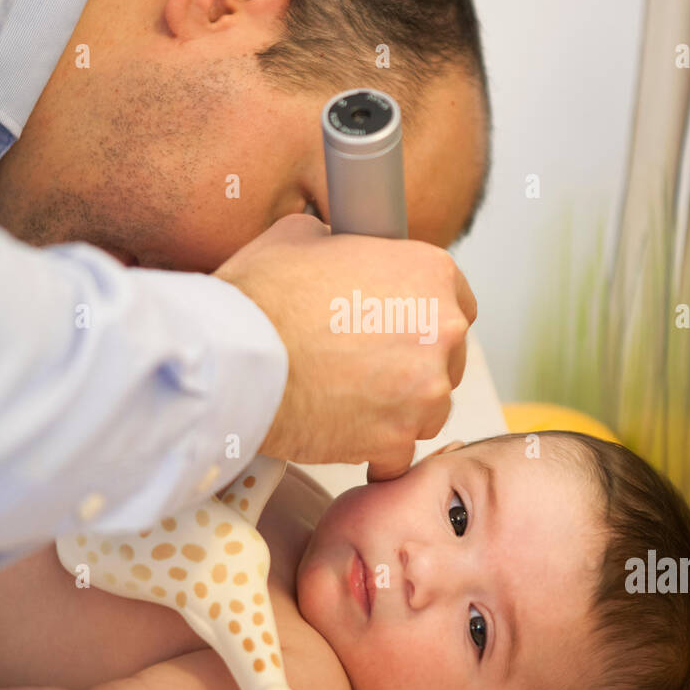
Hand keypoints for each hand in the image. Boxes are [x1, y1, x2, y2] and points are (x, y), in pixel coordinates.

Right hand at [213, 214, 476, 479]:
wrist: (232, 357)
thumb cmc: (262, 296)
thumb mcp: (303, 236)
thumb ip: (343, 246)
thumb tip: (337, 251)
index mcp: (430, 273)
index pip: (457, 300)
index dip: (424, 316)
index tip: (402, 328)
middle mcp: (442, 331)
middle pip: (448, 358)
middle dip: (414, 365)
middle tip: (366, 366)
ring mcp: (425, 391)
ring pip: (428, 408)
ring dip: (398, 409)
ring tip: (349, 401)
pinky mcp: (397, 440)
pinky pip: (397, 453)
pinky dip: (374, 451)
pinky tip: (345, 436)